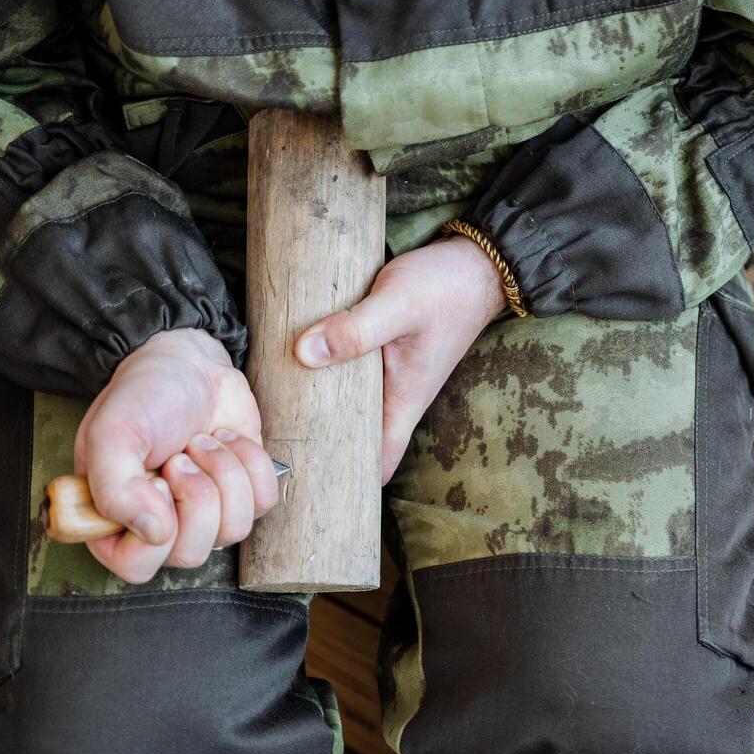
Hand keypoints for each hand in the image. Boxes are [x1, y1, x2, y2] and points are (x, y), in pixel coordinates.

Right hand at [74, 328, 277, 582]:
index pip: (136, 566)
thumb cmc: (142, 398)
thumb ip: (115, 487)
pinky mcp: (244, 496)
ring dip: (223, 473)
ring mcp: (206, 516)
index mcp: (114, 523)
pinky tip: (226, 440)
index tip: (156, 480)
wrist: (188, 365)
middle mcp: (160, 530)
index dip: (157, 528)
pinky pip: (264, 503)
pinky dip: (250, 463)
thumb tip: (155, 534)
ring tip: (201, 442)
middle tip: (181, 457)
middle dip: (196, 495)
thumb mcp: (113, 433)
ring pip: (233, 530)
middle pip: (191, 554)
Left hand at [295, 236, 505, 481]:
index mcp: (405, 400)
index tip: (313, 491)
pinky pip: (350, 379)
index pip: (380, 460)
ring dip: (323, 414)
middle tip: (278, 457)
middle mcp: (398, 395)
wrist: (477, 262)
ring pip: (352, 408)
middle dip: (326, 452)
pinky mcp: (384, 352)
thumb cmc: (446, 289)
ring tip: (277, 417)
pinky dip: (328, 381)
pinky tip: (298, 371)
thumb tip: (304, 353)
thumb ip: (356, 330)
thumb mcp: (399, 305)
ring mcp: (391, 375)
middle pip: (359, 439)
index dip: (351, 484)